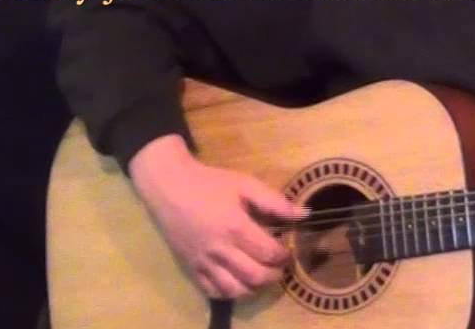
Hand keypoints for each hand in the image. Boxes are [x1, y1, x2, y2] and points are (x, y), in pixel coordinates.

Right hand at [129, 134, 306, 298]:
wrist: (170, 187)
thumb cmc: (210, 183)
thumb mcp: (245, 184)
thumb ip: (275, 202)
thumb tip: (305, 214)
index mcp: (235, 227)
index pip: (268, 253)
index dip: (284, 256)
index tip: (287, 250)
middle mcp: (220, 249)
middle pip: (254, 277)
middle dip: (274, 275)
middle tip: (279, 266)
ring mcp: (203, 262)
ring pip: (234, 290)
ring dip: (254, 288)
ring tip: (261, 275)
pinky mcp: (191, 267)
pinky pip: (212, 291)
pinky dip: (229, 292)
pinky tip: (238, 281)